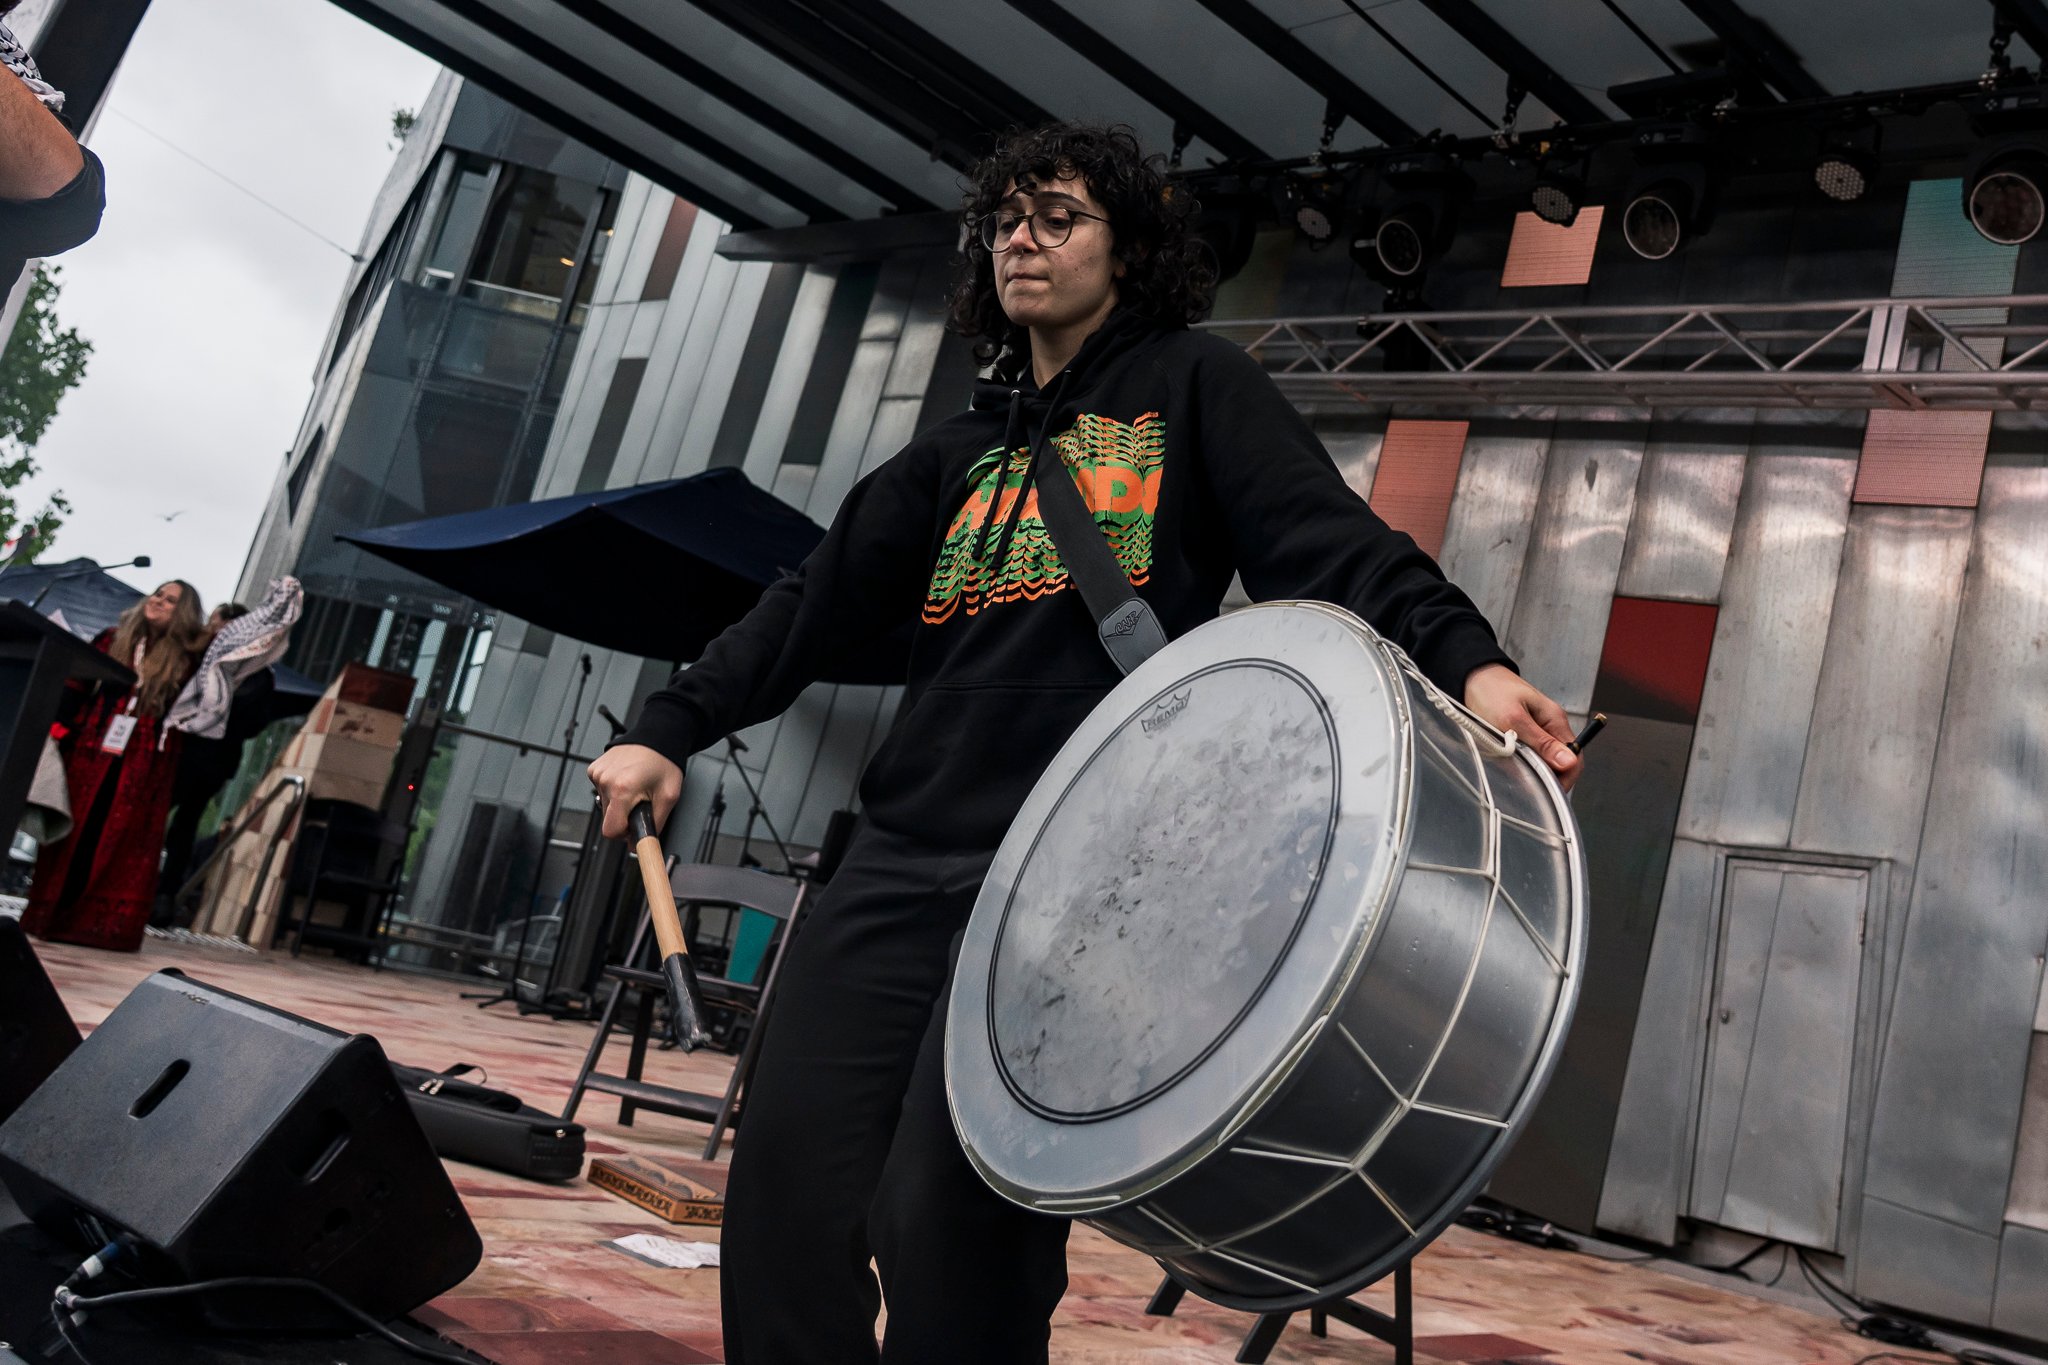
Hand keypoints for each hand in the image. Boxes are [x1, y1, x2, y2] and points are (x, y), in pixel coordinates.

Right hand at [588, 743, 683, 838]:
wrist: (657, 737)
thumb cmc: (664, 763)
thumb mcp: (668, 798)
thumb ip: (655, 825)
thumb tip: (639, 846)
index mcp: (623, 789)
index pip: (610, 831)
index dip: (623, 833)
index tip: (633, 827)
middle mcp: (606, 781)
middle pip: (607, 819)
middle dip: (624, 816)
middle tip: (640, 802)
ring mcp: (598, 774)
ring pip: (604, 805)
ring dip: (619, 802)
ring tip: (635, 787)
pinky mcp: (594, 769)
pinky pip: (601, 790)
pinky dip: (613, 790)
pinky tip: (626, 779)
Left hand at [1462, 664, 1581, 790]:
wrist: (1473, 677)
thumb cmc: (1492, 691)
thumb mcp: (1515, 719)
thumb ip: (1542, 742)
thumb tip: (1569, 762)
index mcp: (1555, 721)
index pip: (1574, 758)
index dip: (1564, 778)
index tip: (1546, 791)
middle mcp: (1550, 727)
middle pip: (1560, 762)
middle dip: (1546, 776)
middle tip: (1525, 784)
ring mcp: (1538, 731)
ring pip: (1544, 761)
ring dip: (1532, 770)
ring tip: (1514, 771)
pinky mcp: (1524, 734)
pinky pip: (1530, 755)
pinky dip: (1521, 762)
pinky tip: (1509, 763)